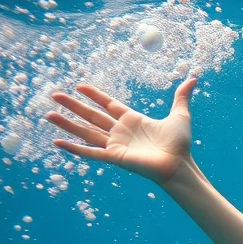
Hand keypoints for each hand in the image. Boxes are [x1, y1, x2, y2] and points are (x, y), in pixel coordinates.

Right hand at [44, 76, 199, 184]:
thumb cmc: (180, 144)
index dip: (94, 95)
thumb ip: (182, 96)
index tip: (80, 86)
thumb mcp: (180, 115)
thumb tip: (194, 78)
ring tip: (49, 115)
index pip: (108, 105)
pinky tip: (58, 143)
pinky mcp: (114, 157)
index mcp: (133, 120)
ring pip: (85, 132)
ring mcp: (116, 145)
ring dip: (67, 124)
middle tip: (54, 95)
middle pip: (91, 115)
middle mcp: (121, 132)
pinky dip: (74, 148)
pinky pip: (90, 152)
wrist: (179, 164)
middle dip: (73, 106)